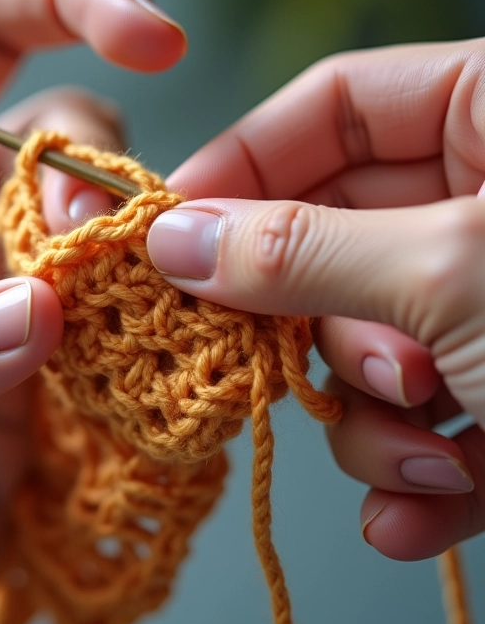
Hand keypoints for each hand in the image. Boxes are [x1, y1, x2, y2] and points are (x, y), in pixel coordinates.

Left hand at [0, 0, 185, 623]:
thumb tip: (38, 311)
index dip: (62, 1)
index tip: (150, 25)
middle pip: (75, 136)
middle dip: (113, 176)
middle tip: (112, 253)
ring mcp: (13, 300)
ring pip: (118, 234)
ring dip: (153, 263)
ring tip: (153, 320)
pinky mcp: (53, 374)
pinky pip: (133, 324)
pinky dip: (163, 333)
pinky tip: (171, 366)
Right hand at [138, 41, 484, 561]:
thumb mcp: (453, 277)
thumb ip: (297, 252)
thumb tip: (173, 238)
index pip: (323, 111)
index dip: (238, 167)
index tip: (170, 235)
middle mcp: (481, 204)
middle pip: (327, 244)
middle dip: (323, 329)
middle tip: (339, 370)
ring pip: (361, 346)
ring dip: (375, 420)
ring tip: (428, 457)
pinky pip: (417, 419)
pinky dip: (415, 477)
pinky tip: (430, 511)